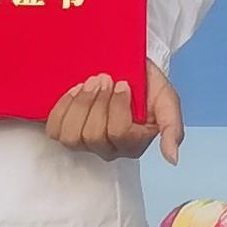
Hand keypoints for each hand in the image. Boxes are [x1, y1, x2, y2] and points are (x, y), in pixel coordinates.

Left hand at [47, 66, 181, 163]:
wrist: (126, 67)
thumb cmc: (147, 85)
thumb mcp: (168, 101)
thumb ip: (172, 129)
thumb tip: (172, 159)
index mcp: (133, 145)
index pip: (119, 133)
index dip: (117, 106)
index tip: (123, 84)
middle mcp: (109, 149)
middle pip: (93, 136)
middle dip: (97, 102)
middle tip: (104, 79)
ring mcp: (85, 143)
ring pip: (72, 137)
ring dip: (80, 104)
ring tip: (89, 84)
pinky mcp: (66, 131)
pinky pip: (55, 130)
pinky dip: (62, 108)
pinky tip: (74, 91)